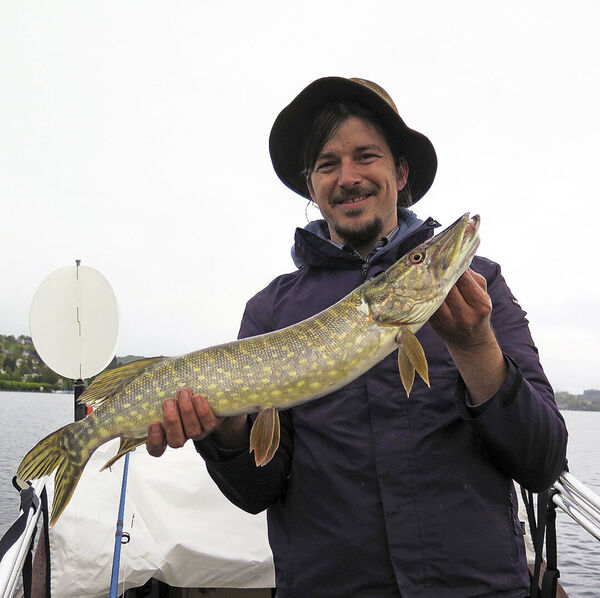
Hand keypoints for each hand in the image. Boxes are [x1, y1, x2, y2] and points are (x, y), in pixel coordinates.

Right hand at [146, 388, 246, 456]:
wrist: (212, 390)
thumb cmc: (182, 390)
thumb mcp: (168, 389)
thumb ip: (159, 387)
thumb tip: (150, 372)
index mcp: (166, 432)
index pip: (156, 448)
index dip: (154, 440)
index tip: (154, 423)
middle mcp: (183, 435)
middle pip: (176, 441)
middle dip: (172, 421)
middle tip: (169, 402)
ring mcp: (199, 431)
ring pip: (193, 431)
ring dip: (187, 412)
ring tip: (184, 392)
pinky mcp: (214, 424)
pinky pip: (209, 423)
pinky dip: (203, 410)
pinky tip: (198, 397)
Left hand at [430, 268, 506, 403]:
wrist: (471, 341)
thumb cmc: (477, 311)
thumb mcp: (482, 294)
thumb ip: (471, 277)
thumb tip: (455, 258)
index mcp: (481, 305)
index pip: (463, 281)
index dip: (452, 267)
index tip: (444, 256)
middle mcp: (465, 316)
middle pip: (447, 289)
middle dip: (438, 274)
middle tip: (430, 260)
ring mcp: (449, 323)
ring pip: (434, 298)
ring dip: (428, 283)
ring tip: (423, 270)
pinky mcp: (435, 326)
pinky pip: (427, 306)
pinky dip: (423, 295)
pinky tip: (420, 285)